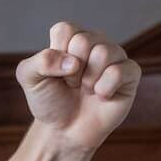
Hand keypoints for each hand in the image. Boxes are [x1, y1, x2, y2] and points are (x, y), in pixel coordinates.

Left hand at [16, 22, 140, 152]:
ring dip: (88, 79)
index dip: (56, 56)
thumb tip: (72, 62)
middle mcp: (95, 42)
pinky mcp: (130, 73)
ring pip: (103, 53)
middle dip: (71, 70)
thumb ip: (39, 62)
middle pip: (83, 40)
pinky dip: (104, 88)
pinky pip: (119, 71)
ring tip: (86, 90)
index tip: (56, 73)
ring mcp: (114, 56)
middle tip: (71, 84)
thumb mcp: (30, 80)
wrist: (64, 130)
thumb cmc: (49, 102)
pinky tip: (101, 96)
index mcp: (71, 38)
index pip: (65, 30)